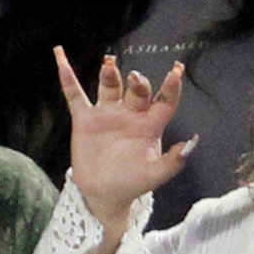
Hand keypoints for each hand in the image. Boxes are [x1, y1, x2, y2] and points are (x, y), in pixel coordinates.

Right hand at [55, 47, 196, 221]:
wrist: (103, 194)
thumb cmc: (132, 184)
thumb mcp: (154, 176)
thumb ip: (173, 162)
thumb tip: (190, 144)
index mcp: (150, 125)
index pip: (164, 101)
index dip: (171, 87)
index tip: (176, 71)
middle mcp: (130, 114)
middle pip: (137, 91)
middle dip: (137, 83)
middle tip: (135, 78)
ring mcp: (107, 114)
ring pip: (110, 87)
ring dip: (110, 75)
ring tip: (109, 64)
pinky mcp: (84, 119)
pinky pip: (75, 95)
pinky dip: (68, 78)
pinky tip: (62, 60)